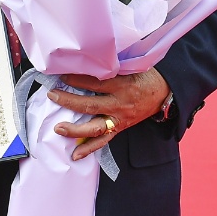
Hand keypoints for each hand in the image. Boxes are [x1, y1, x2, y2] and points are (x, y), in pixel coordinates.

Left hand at [50, 69, 169, 161]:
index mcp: (122, 85)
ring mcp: (120, 119)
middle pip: (91, 105)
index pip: (95, 82)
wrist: (164, 92)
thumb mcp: (130, 66)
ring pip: (96, 128)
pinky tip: (75, 154)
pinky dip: (89, 149)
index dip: (77, 79)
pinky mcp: (120, 128)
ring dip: (75, 130)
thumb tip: (86, 60)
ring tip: (59, 129)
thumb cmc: (145, 75)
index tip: (61, 75)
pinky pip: (104, 141)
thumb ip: (111, 66)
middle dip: (69, 101)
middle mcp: (120, 104)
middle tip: (52, 95)